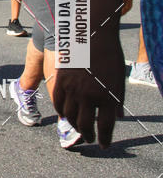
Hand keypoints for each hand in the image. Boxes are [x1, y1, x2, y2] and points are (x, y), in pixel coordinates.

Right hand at [53, 30, 124, 147]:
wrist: (91, 32)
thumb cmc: (109, 53)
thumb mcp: (119, 78)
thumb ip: (117, 99)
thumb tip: (118, 116)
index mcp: (108, 97)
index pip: (105, 127)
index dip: (104, 139)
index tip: (103, 144)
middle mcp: (90, 96)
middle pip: (85, 125)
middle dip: (88, 135)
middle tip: (90, 139)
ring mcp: (73, 90)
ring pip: (70, 116)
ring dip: (74, 125)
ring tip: (78, 128)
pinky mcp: (60, 82)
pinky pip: (58, 103)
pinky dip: (61, 112)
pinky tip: (64, 115)